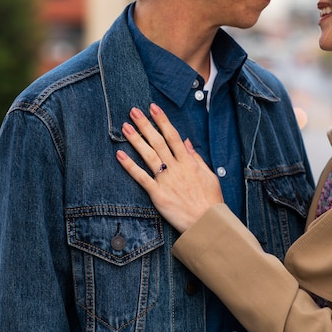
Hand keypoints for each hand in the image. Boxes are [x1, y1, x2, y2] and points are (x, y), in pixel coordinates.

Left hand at [116, 104, 223, 231]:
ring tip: (125, 127)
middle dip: (145, 125)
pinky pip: (141, 177)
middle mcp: (176, 168)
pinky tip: (120, 155)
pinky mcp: (157, 194)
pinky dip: (130, 166)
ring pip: (148, 155)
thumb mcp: (209, 175)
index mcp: (188, 162)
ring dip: (135, 140)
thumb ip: (196, 158)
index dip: (162, 120)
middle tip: (133, 111)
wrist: (207, 223)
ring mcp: (166, 180)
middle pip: (158, 141)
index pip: (173, 136)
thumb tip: (186, 141)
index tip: (153, 108)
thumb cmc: (211, 201)